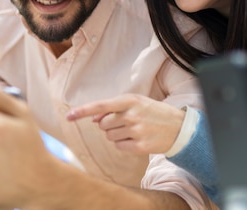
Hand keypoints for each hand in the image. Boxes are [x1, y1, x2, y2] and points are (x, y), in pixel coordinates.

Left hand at [66, 94, 184, 154]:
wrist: (178, 127)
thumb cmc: (152, 112)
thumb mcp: (135, 103)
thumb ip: (113, 109)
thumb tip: (94, 120)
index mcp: (129, 100)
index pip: (100, 106)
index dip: (82, 111)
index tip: (68, 116)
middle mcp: (132, 115)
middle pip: (103, 125)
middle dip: (109, 125)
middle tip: (127, 122)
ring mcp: (136, 131)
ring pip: (110, 137)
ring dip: (117, 135)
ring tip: (134, 130)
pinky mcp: (140, 146)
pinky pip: (119, 147)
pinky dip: (124, 144)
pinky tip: (137, 139)